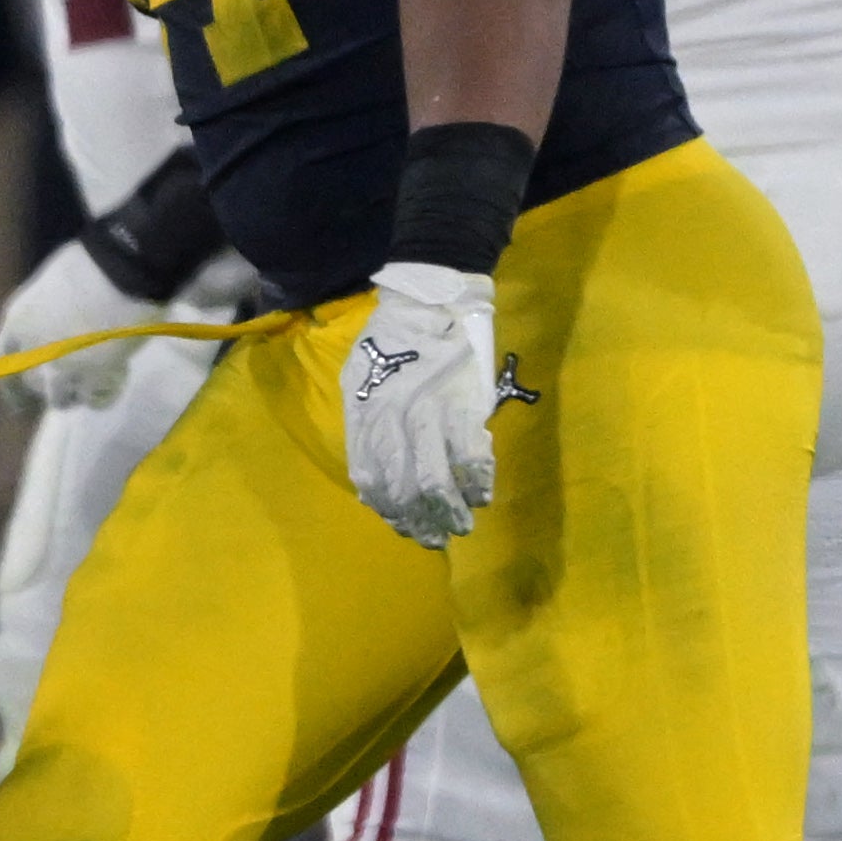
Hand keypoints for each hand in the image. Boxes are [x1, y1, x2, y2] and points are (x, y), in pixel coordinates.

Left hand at [0, 234, 161, 410]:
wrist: (121, 273)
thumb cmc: (89, 266)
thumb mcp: (50, 286)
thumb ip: (46, 313)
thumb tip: (56, 323)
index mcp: (18, 322)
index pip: (1, 366)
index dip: (11, 388)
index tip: (20, 403)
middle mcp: (33, 351)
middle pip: (32, 386)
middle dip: (47, 390)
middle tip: (68, 387)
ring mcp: (62, 369)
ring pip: (61, 400)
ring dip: (76, 394)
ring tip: (93, 381)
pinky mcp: (94, 379)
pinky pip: (94, 400)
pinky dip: (103, 394)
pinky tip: (115, 379)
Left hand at [342, 262, 498, 546]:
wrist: (427, 303)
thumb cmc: (391, 342)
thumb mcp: (359, 380)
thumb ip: (364, 426)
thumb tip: (369, 476)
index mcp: (364, 415)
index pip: (370, 477)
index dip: (387, 508)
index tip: (402, 524)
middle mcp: (392, 421)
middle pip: (403, 487)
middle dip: (420, 521)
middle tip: (435, 537)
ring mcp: (428, 415)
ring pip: (436, 481)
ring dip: (450, 512)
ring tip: (461, 526)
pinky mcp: (462, 406)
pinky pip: (471, 457)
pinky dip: (478, 482)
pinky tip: (482, 495)